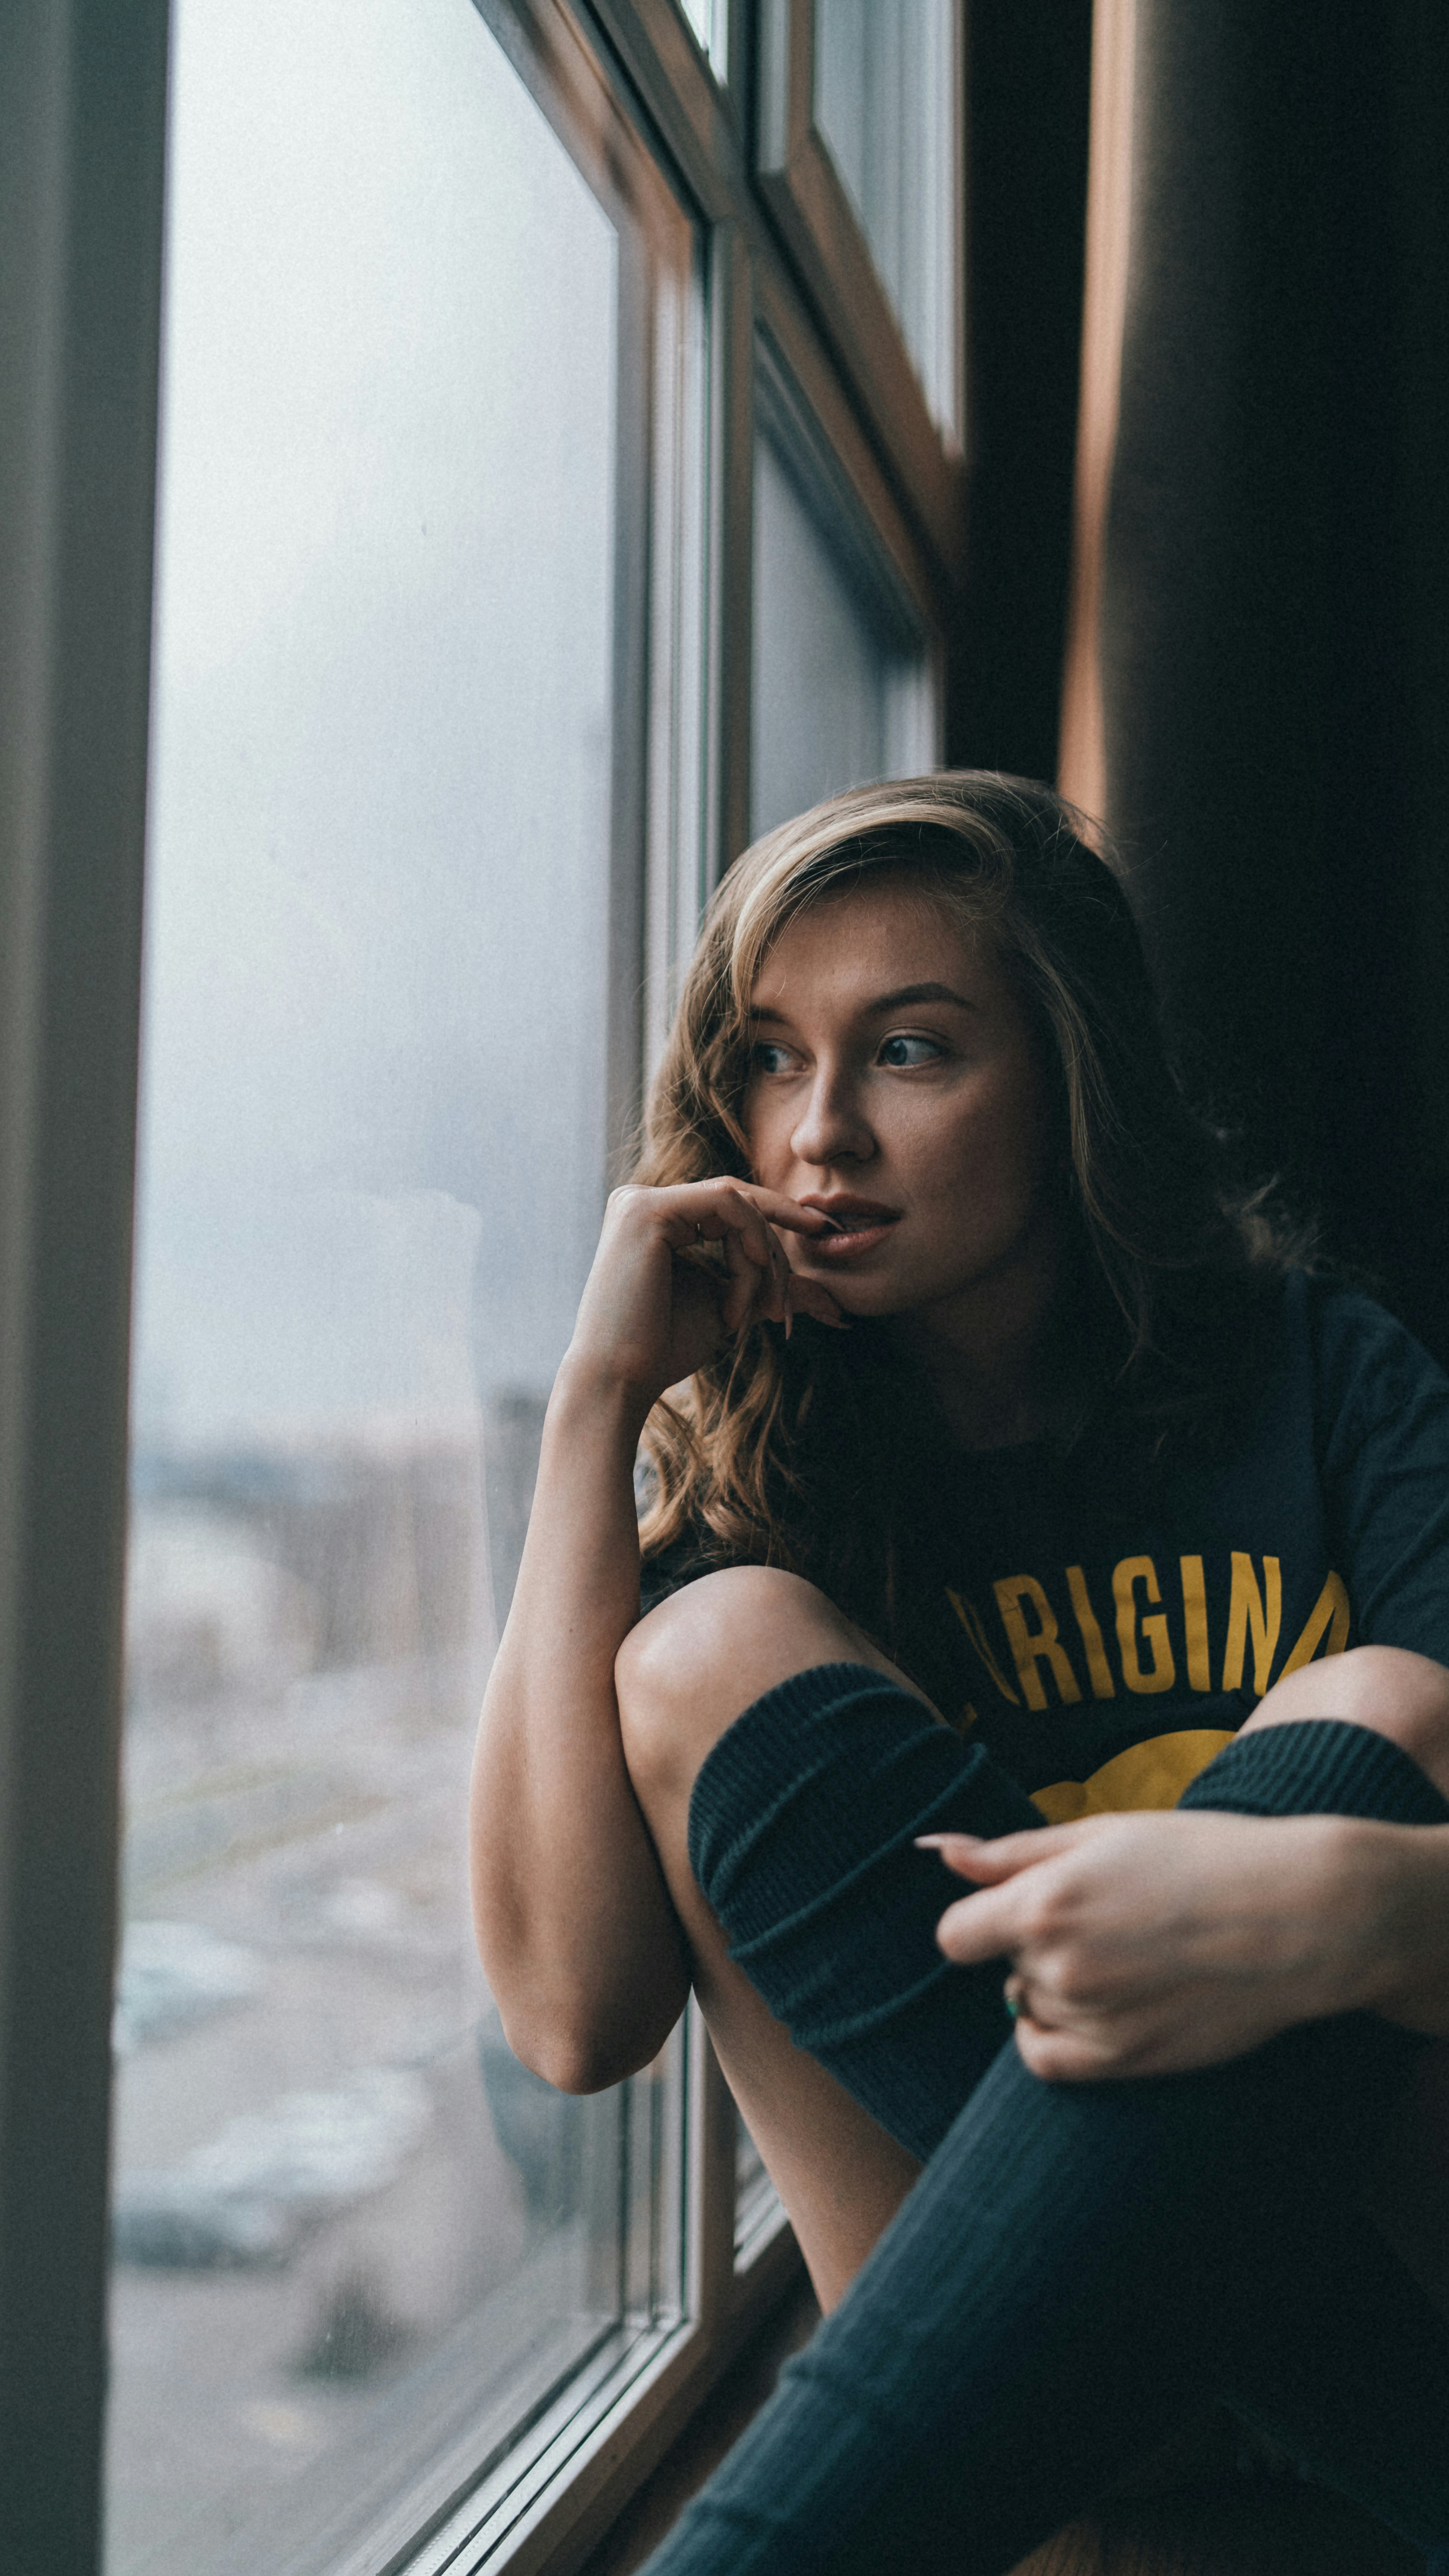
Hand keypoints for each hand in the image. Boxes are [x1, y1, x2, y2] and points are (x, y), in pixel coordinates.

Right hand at [565, 1179, 846, 1416]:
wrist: (621, 1379)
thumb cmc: (666, 1348)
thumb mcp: (730, 1307)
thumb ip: (768, 1287)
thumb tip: (830, 1299)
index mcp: (658, 1221)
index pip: (731, 1207)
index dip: (778, 1218)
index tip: (823, 1231)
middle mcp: (643, 1201)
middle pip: (739, 1203)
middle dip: (774, 1250)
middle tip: (784, 1306)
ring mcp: (640, 1201)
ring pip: (737, 1204)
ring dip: (762, 1257)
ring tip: (760, 1308)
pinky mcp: (647, 1210)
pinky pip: (726, 1203)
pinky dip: (751, 1239)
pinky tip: (755, 1273)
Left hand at [921, 1808, 1431, 2080]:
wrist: (1298, 1915)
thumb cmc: (1202, 1857)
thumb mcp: (1103, 1835)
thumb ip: (1011, 1852)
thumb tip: (937, 1849)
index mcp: (1046, 1901)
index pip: (956, 1935)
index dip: (982, 1922)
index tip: (1018, 1911)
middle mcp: (1058, 1965)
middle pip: (1005, 1967)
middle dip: (1037, 1946)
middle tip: (1108, 1922)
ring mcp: (1091, 2018)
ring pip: (1031, 2008)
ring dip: (1059, 1988)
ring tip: (1129, 1957)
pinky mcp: (1125, 2060)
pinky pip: (1047, 2061)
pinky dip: (1054, 2038)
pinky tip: (1095, 2008)